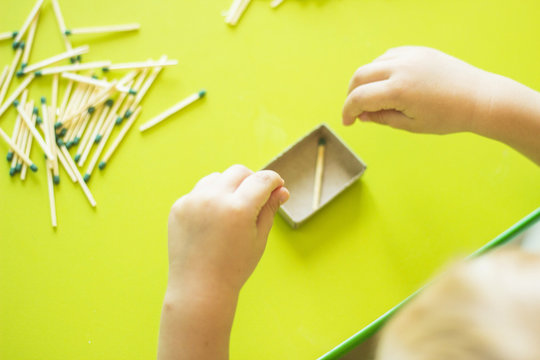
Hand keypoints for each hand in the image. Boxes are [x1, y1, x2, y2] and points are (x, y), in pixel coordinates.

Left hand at [167, 164, 288, 294]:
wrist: (199, 288)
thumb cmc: (234, 267)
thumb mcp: (259, 238)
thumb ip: (270, 209)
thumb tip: (281, 190)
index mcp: (239, 208)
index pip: (262, 180)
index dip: (274, 181)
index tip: (277, 186)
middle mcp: (214, 199)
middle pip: (239, 172)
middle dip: (251, 180)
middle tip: (256, 198)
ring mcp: (192, 201)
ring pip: (217, 178)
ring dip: (229, 186)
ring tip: (232, 210)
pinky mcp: (179, 207)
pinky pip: (199, 192)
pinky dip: (210, 198)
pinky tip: (213, 220)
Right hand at [342, 46, 494, 133]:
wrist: (479, 97)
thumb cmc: (447, 116)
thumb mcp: (411, 125)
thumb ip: (382, 118)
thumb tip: (362, 116)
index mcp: (398, 90)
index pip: (359, 98)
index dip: (348, 111)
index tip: (348, 123)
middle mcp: (400, 68)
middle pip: (359, 76)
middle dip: (352, 94)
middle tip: (356, 110)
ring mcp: (409, 55)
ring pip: (372, 64)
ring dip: (366, 81)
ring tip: (374, 98)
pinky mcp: (417, 50)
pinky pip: (388, 56)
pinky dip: (380, 69)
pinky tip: (387, 83)